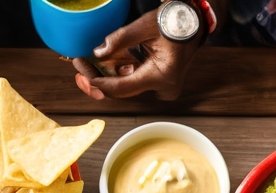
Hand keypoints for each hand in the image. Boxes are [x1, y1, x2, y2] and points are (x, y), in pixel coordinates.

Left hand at [70, 10, 201, 100]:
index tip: (83, 72)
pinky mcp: (159, 81)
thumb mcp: (145, 26)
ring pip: (126, 85)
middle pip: (122, 89)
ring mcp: (162, 86)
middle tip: (80, 68)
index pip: (122, 87)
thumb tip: (98, 52)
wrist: (195, 20)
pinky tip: (104, 63)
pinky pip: (134, 79)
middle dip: (99, 79)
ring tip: (87, 63)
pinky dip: (119, 71)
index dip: (98, 82)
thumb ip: (120, 40)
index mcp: (161, 75)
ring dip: (107, 74)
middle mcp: (162, 87)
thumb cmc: (176, 20)